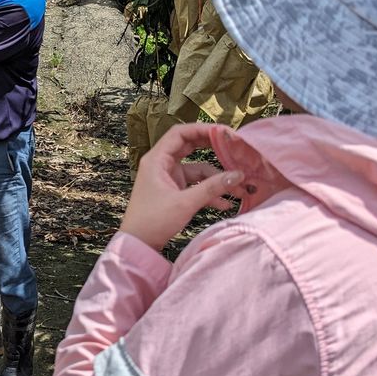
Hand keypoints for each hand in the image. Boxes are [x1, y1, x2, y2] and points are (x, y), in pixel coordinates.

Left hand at [118, 122, 243, 250]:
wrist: (138, 245)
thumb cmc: (153, 221)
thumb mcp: (185, 203)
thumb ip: (212, 188)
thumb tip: (238, 175)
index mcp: (157, 160)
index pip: (180, 133)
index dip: (203, 130)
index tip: (224, 133)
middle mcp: (162, 165)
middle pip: (191, 148)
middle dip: (214, 151)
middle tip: (235, 151)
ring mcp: (168, 178)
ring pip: (197, 170)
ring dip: (217, 179)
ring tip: (239, 189)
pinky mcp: (174, 192)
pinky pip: (195, 186)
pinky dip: (209, 192)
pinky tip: (225, 204)